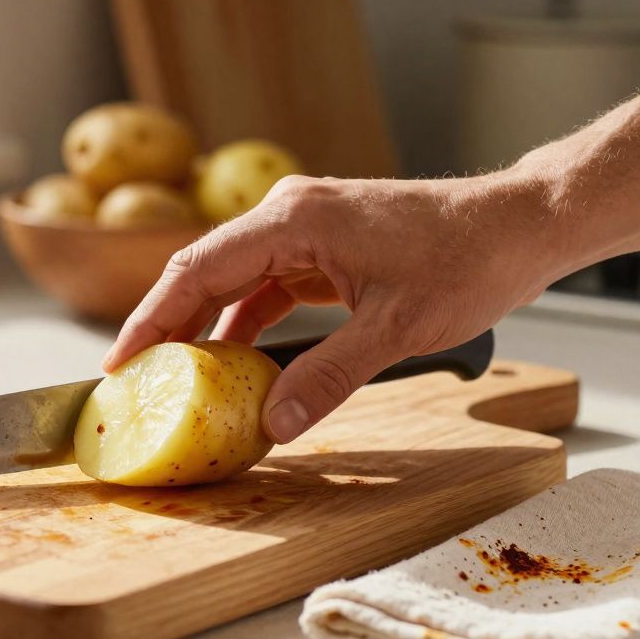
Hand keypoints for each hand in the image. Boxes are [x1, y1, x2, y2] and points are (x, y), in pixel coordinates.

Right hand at [101, 172, 558, 443]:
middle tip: (134, 381)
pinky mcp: (319, 246)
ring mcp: (303, 228)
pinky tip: (234, 364)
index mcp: (294, 221)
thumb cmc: (468, 260)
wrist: (518, 226)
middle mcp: (288, 214)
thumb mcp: (397, 328)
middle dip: (166, 327)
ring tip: (175, 380)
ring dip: (204, 328)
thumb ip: (329, 377)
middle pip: (202, 271)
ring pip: (230, 280)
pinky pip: (263, 286)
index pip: (197, 269)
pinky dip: (244, 324)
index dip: (152, 318)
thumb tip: (274, 424)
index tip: (121, 362)